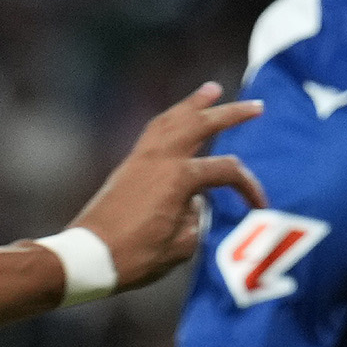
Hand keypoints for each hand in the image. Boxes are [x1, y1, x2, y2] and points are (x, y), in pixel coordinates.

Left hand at [67, 85, 267, 290]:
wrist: (87, 257)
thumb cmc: (135, 256)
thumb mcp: (180, 247)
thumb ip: (196, 221)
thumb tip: (195, 206)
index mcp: (179, 178)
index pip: (225, 171)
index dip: (248, 187)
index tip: (259, 207)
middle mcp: (160, 159)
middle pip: (200, 125)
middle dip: (230, 114)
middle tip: (255, 106)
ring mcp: (141, 159)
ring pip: (172, 119)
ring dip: (194, 104)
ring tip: (211, 90)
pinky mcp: (127, 166)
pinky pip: (154, 130)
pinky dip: (170, 119)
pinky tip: (176, 118)